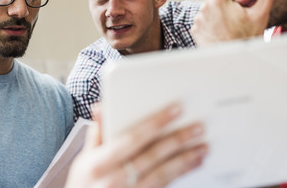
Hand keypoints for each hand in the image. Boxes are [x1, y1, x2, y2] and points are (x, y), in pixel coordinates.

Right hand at [65, 103, 207, 187]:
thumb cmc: (83, 185)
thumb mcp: (84, 159)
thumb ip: (96, 133)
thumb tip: (101, 106)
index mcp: (100, 163)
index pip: (133, 138)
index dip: (155, 123)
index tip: (176, 109)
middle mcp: (114, 179)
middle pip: (152, 156)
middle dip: (177, 140)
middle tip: (198, 128)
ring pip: (162, 174)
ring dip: (185, 160)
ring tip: (202, 148)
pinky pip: (163, 186)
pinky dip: (180, 174)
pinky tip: (192, 165)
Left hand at [192, 0, 286, 45]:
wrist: (233, 61)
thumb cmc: (247, 37)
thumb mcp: (260, 14)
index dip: (236, 2)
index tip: (241, 13)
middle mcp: (204, 6)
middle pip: (218, 2)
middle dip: (226, 10)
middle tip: (236, 23)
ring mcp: (197, 19)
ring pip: (211, 13)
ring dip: (218, 18)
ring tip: (228, 30)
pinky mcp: (194, 29)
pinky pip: (204, 24)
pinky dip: (211, 28)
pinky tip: (220, 35)